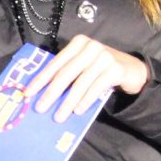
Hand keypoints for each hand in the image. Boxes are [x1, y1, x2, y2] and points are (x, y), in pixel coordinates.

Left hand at [30, 35, 149, 120]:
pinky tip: (78, 111)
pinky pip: (96, 87)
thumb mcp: (84, 66)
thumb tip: (43, 93)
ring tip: (59, 116)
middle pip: (66, 73)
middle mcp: (91, 47)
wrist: (132, 70)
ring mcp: (104, 57)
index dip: (41, 79)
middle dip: (51, 92)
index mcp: (78, 43)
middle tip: (40, 108)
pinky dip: (86, 100)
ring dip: (68, 102)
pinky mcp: (116, 68)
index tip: (28, 93)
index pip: (56, 63)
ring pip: (80, 83)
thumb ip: (68, 73)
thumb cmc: (101, 70)